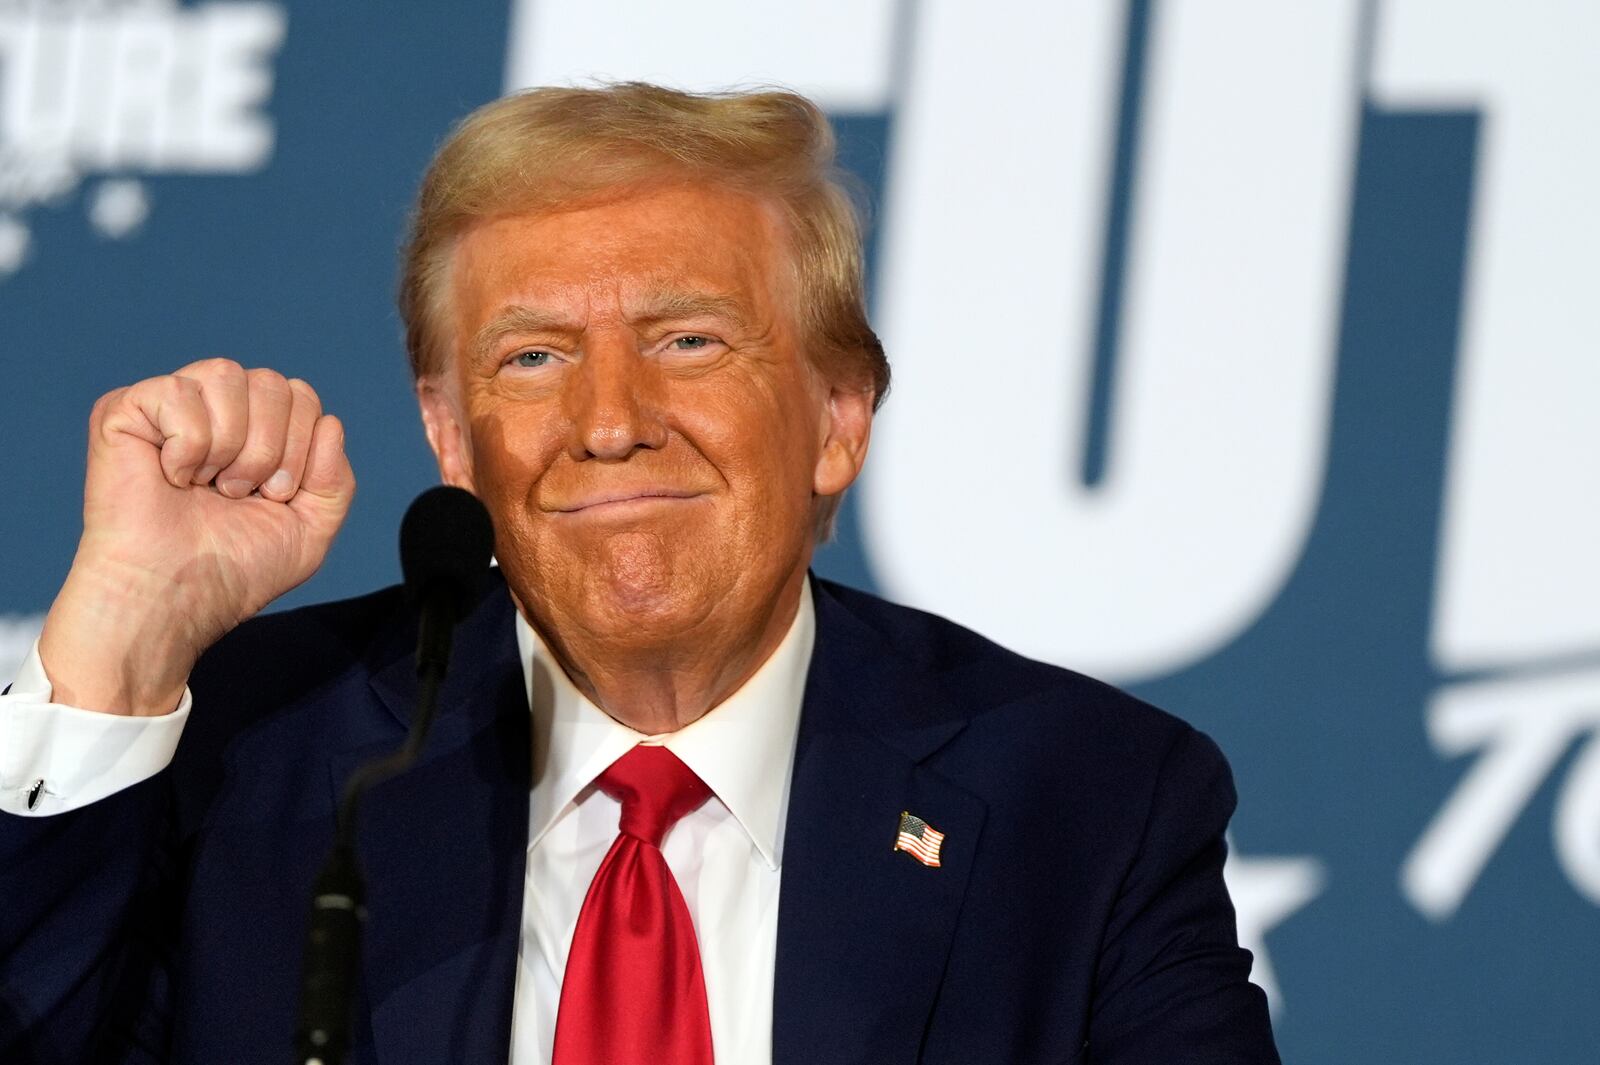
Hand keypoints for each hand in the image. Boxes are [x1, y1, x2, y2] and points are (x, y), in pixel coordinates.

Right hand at [38, 359, 355, 715]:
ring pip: (228, 375)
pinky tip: (171, 477)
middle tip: (238, 494)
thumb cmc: (236, 568)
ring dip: (230, 446)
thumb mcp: (312, 527)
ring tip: (207, 486)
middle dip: (270, 449)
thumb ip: (336, 477)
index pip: (301, 396)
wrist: (177, 596)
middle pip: (272, 383)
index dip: (301, 447)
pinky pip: (179, 392)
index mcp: (256, 428)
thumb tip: (330, 421)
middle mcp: (215, 409)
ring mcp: (169, 406)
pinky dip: (188, 446)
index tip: (274, 496)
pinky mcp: (124, 410)